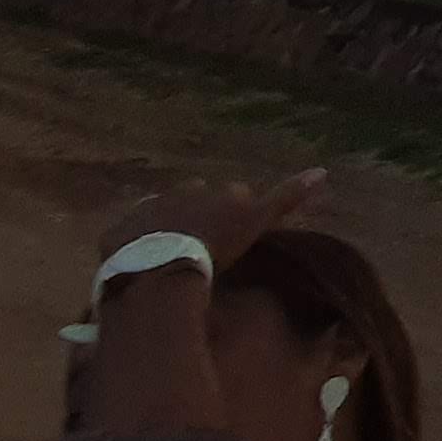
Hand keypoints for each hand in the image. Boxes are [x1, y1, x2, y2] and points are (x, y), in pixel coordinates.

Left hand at [94, 168, 326, 274]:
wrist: (160, 271)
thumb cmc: (214, 247)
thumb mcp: (256, 221)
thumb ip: (287, 196)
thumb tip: (323, 169)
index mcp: (214, 191)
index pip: (234, 193)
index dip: (237, 211)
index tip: (237, 231)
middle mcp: (179, 191)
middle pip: (196, 196)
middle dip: (200, 211)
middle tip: (204, 240)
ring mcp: (145, 210)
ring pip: (160, 212)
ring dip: (165, 224)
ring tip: (170, 250)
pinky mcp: (117, 232)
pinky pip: (126, 234)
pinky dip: (133, 242)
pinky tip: (138, 261)